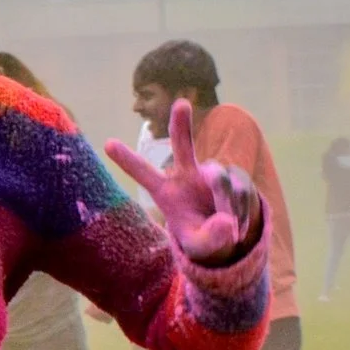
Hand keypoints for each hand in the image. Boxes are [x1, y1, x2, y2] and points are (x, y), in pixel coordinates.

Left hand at [105, 98, 261, 265]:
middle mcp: (188, 175)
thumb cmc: (202, 237)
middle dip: (181, 124)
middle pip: (183, 146)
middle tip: (181, 103)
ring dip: (226, 205)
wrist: (228, 236)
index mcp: (166, 191)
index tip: (108, 143)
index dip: (126, 159)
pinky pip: (240, 189)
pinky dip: (241, 210)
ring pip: (221, 180)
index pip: (143, 173)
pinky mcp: (235, 176)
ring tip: (228, 228)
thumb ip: (210, 238)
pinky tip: (239, 223)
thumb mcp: (201, 246)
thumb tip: (227, 221)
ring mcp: (212, 173)